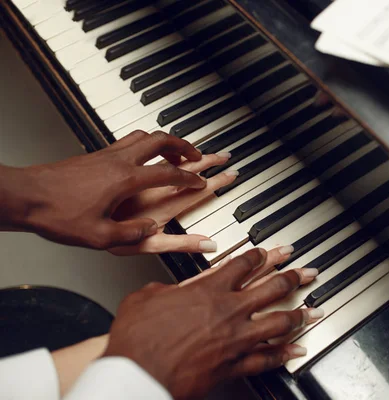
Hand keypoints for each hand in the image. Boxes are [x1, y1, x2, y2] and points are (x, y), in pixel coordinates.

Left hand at [3, 131, 207, 248]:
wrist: (26, 197)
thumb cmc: (58, 215)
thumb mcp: (100, 236)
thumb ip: (132, 233)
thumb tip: (152, 229)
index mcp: (126, 180)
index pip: (169, 174)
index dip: (190, 178)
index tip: (200, 181)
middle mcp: (119, 161)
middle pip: (161, 141)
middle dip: (184, 146)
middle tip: (197, 155)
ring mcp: (107, 154)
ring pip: (144, 135)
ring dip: (164, 141)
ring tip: (173, 153)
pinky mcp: (95, 155)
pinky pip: (128, 141)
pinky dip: (144, 144)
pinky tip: (142, 157)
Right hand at [103, 248, 321, 398]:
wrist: (137, 374)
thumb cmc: (137, 339)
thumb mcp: (144, 298)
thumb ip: (164, 290)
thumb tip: (166, 290)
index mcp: (208, 289)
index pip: (243, 265)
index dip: (259, 256)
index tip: (267, 253)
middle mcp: (228, 310)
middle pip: (272, 288)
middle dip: (292, 278)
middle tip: (305, 273)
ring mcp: (236, 339)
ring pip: (279, 322)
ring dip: (298, 315)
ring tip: (311, 311)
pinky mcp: (234, 365)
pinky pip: (267, 358)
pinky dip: (285, 353)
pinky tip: (297, 350)